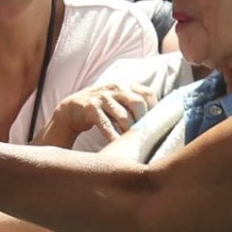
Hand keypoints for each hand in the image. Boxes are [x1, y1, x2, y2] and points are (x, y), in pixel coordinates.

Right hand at [36, 83, 156, 146]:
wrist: (72, 109)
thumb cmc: (102, 108)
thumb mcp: (119, 101)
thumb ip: (135, 106)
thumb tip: (159, 122)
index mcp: (126, 85)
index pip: (148, 94)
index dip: (154, 110)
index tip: (155, 125)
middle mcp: (116, 88)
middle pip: (137, 103)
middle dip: (142, 121)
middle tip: (143, 136)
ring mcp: (102, 97)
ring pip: (123, 116)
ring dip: (128, 132)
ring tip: (131, 143)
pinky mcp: (90, 107)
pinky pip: (106, 124)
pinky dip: (112, 136)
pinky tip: (116, 145)